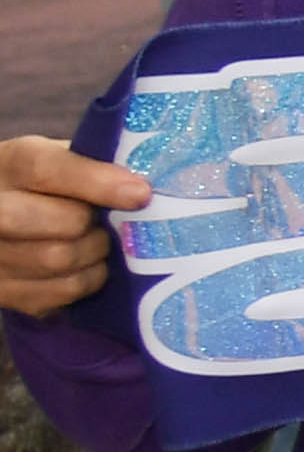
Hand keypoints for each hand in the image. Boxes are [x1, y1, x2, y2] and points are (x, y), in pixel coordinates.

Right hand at [0, 138, 146, 320]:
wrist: (3, 216)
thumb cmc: (44, 185)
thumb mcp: (59, 159)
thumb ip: (92, 166)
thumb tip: (141, 188)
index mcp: (11, 164)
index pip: (48, 170)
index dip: (99, 183)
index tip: (141, 194)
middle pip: (62, 222)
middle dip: (96, 225)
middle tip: (106, 224)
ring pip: (60, 260)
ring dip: (94, 255)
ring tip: (96, 243)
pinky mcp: (1, 292)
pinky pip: (58, 292)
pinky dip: (84, 281)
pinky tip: (84, 267)